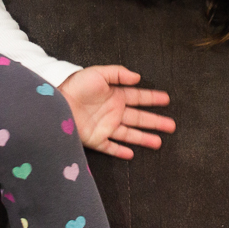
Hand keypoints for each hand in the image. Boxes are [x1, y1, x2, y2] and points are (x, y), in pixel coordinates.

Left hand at [58, 65, 175, 159]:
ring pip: (130, 134)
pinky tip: (131, 154)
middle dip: (155, 121)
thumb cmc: (76, 86)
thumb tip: (138, 77)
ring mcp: (106, 126)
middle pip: (139, 117)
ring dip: (144, 138)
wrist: (56, 103)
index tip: (167, 99)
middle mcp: (113, 112)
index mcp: (115, 95)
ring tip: (159, 142)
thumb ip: (118, 73)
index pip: (138, 97)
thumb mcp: (98, 73)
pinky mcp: (96, 139)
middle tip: (172, 125)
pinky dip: (120, 151)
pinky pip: (111, 147)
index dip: (152, 98)